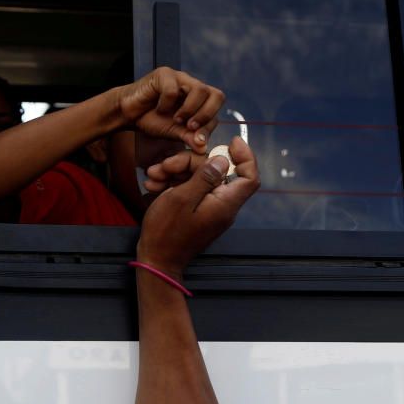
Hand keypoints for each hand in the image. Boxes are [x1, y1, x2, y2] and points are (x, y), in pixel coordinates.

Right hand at [117, 67, 224, 154]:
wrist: (128, 114)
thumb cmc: (152, 120)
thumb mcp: (174, 133)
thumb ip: (189, 138)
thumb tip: (203, 148)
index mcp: (200, 99)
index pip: (217, 110)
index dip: (209, 125)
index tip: (196, 139)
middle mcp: (193, 86)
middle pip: (217, 95)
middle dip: (206, 115)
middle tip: (190, 127)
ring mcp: (180, 78)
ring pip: (200, 89)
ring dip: (189, 109)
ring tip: (176, 119)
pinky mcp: (164, 74)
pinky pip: (173, 89)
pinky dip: (166, 104)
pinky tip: (158, 109)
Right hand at [136, 137, 258, 277]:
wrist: (156, 261)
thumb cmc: (166, 232)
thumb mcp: (182, 198)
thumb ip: (204, 177)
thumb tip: (222, 160)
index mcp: (225, 204)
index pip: (249, 176)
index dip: (245, 156)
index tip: (231, 142)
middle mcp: (221, 207)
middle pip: (215, 173)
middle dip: (189, 163)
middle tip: (165, 165)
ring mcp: (208, 210)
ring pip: (199, 179)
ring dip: (175, 173)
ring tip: (153, 176)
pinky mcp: (196, 213)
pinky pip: (191, 191)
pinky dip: (174, 185)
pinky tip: (155, 185)